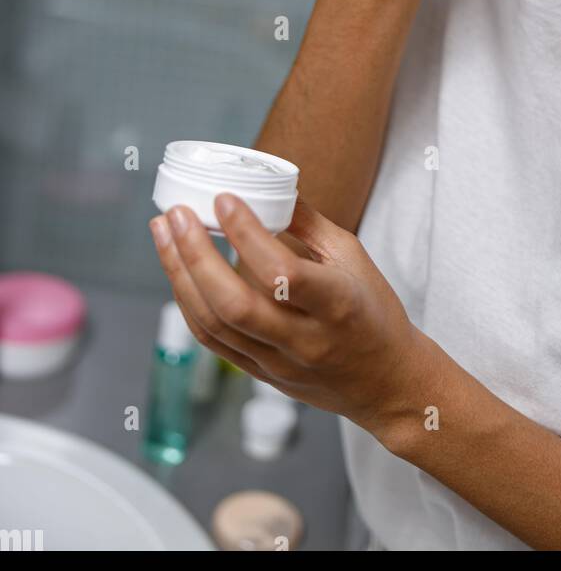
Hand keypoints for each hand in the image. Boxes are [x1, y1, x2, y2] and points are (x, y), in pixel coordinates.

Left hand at [148, 194, 424, 440]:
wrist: (386, 382)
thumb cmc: (374, 311)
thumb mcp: (355, 258)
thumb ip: (310, 225)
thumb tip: (272, 189)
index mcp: (337, 305)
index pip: (282, 272)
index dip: (248, 234)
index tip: (224, 198)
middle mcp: (304, 339)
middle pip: (234, 304)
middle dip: (195, 256)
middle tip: (175, 215)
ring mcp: (279, 363)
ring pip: (214, 324)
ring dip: (180, 276)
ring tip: (163, 234)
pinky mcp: (261, 374)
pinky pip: (213, 341)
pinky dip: (189, 303)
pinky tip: (178, 270)